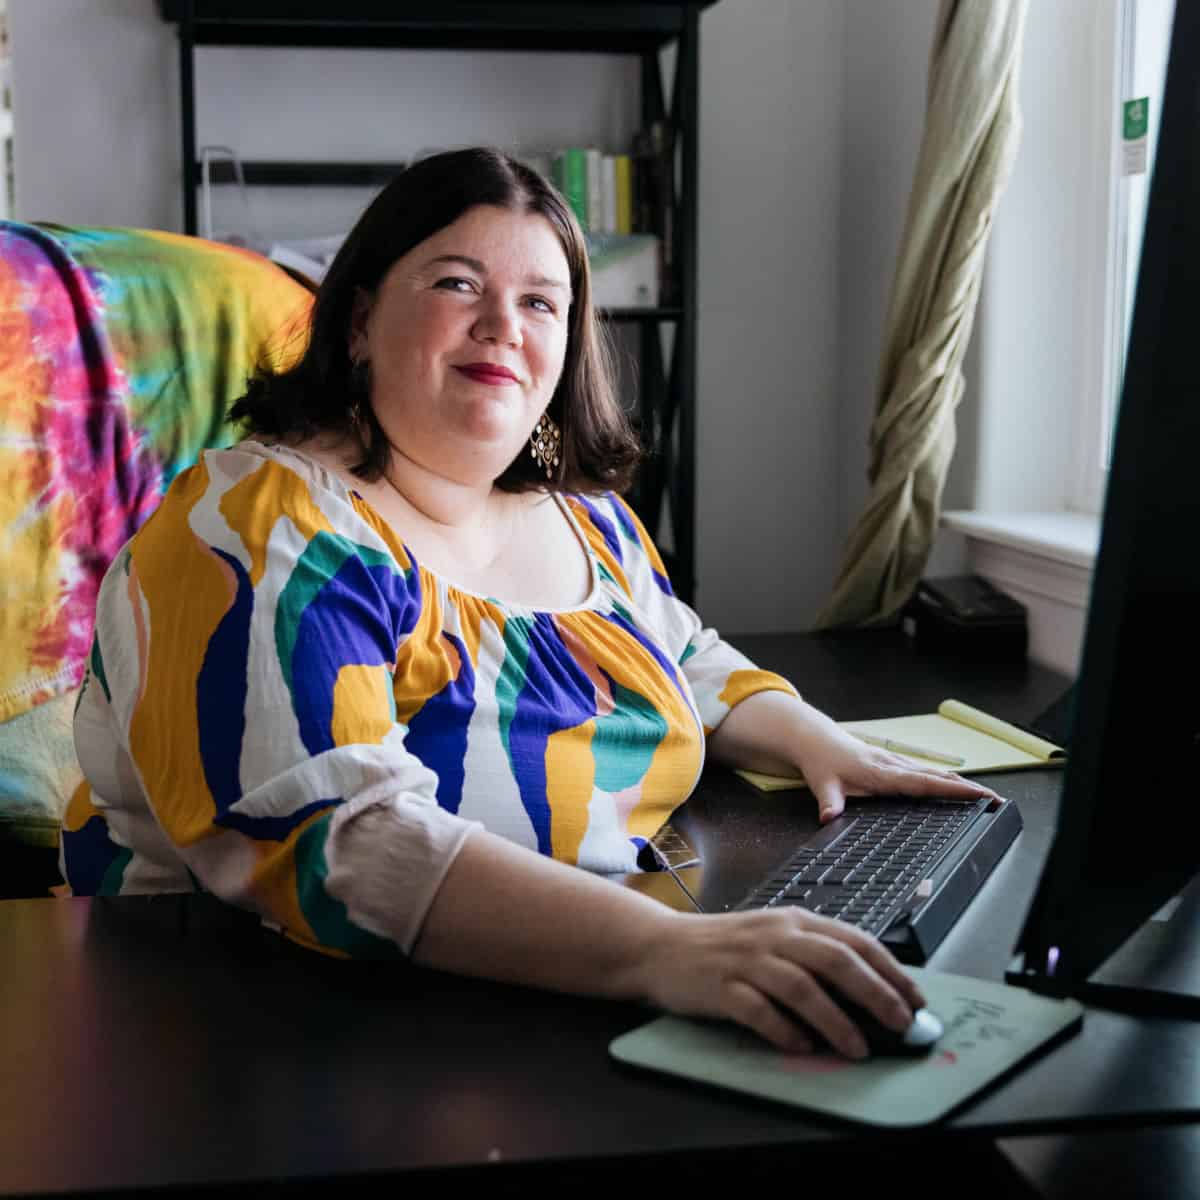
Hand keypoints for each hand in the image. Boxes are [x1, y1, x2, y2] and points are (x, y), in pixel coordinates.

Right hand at [644, 907, 925, 1057]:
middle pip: (834, 959)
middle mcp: (774, 935)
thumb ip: (814, 956)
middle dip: (875, 993)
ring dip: (835, 1019)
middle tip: (901, 1022)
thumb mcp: (773, 938)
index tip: (915, 998)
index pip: (853, 940)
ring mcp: (746, 960)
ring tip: (859, 1048)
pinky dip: (784, 1031)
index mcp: (793, 921)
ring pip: (801, 986)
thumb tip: (869, 992)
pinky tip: (801, 1048)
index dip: (890, 969)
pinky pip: (758, 1010)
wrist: (660, 947)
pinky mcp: (720, 987)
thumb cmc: (724, 947)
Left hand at [792, 717, 997, 823]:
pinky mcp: (895, 764)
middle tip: (996, 801)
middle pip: (938, 777)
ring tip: (987, 797)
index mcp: (881, 773)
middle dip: (969, 788)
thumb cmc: (821, 762)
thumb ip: (829, 802)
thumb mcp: (821, 783)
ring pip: (935, 773)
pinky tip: (957, 787)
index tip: (976, 795)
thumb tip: (828, 817)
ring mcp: (896, 763)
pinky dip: (946, 780)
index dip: (950, 790)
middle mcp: (894, 765)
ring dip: (961, 784)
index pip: (923, 783)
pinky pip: (926, 773)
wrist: (815, 739)